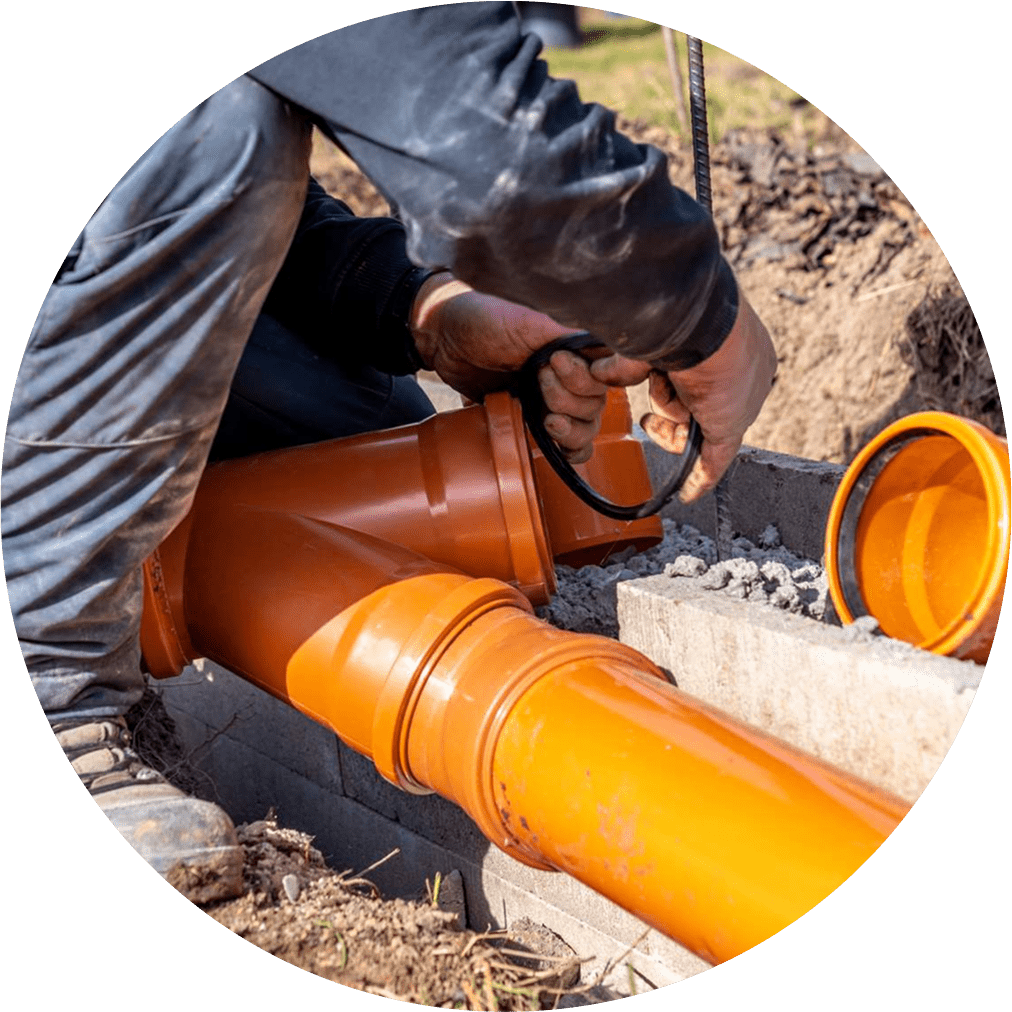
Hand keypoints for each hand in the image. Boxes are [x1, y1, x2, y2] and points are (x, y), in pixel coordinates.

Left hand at [410, 272, 607, 462]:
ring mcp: (555, 398)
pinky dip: (567, 449)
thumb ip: (568, 332)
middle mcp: (573, 371)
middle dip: (571, 398)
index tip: (574, 368)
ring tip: (543, 415)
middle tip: (538, 377)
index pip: (616, 368)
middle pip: (600, 402)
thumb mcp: (527, 319)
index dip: (604, 375)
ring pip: (588, 427)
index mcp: (577, 344)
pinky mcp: (535, 419)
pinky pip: (569, 445)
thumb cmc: (482, 318)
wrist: (442, 338)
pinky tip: (550, 438)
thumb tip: (607, 343)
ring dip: (570, 427)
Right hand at [591, 294, 776, 502]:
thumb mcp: (651, 337)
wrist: (701, 323)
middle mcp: (742, 374)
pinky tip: (687, 493)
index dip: (675, 391)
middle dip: (670, 414)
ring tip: (657, 408)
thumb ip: (630, 360)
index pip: (704, 380)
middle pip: (698, 408)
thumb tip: (599, 371)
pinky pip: (714, 461)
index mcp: (732, 343)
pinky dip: (699, 477)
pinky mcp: (730, 428)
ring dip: (669, 423)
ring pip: (695, 428)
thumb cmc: (679, 316)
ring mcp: (739, 403)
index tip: (656, 390)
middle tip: (649, 419)